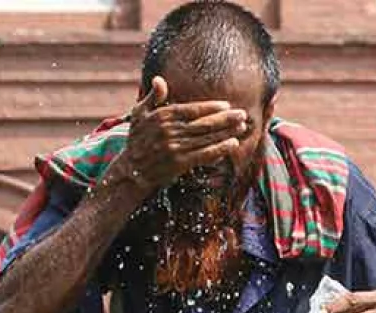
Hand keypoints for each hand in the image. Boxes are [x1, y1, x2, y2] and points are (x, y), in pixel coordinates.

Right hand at [110, 76, 248, 193]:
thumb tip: (160, 80)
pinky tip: (233, 144)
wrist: (132, 170)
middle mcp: (169, 131)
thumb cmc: (138, 139)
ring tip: (242, 127)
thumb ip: (153, 97)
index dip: (210, 107)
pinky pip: (204, 154)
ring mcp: (175, 148)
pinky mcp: (180, 163)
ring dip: (227, 132)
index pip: (191, 109)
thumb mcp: (139, 114)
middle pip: (203, 123)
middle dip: (226, 118)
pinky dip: (220, 149)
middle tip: (243, 114)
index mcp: (161, 116)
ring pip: (207, 138)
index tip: (226, 105)